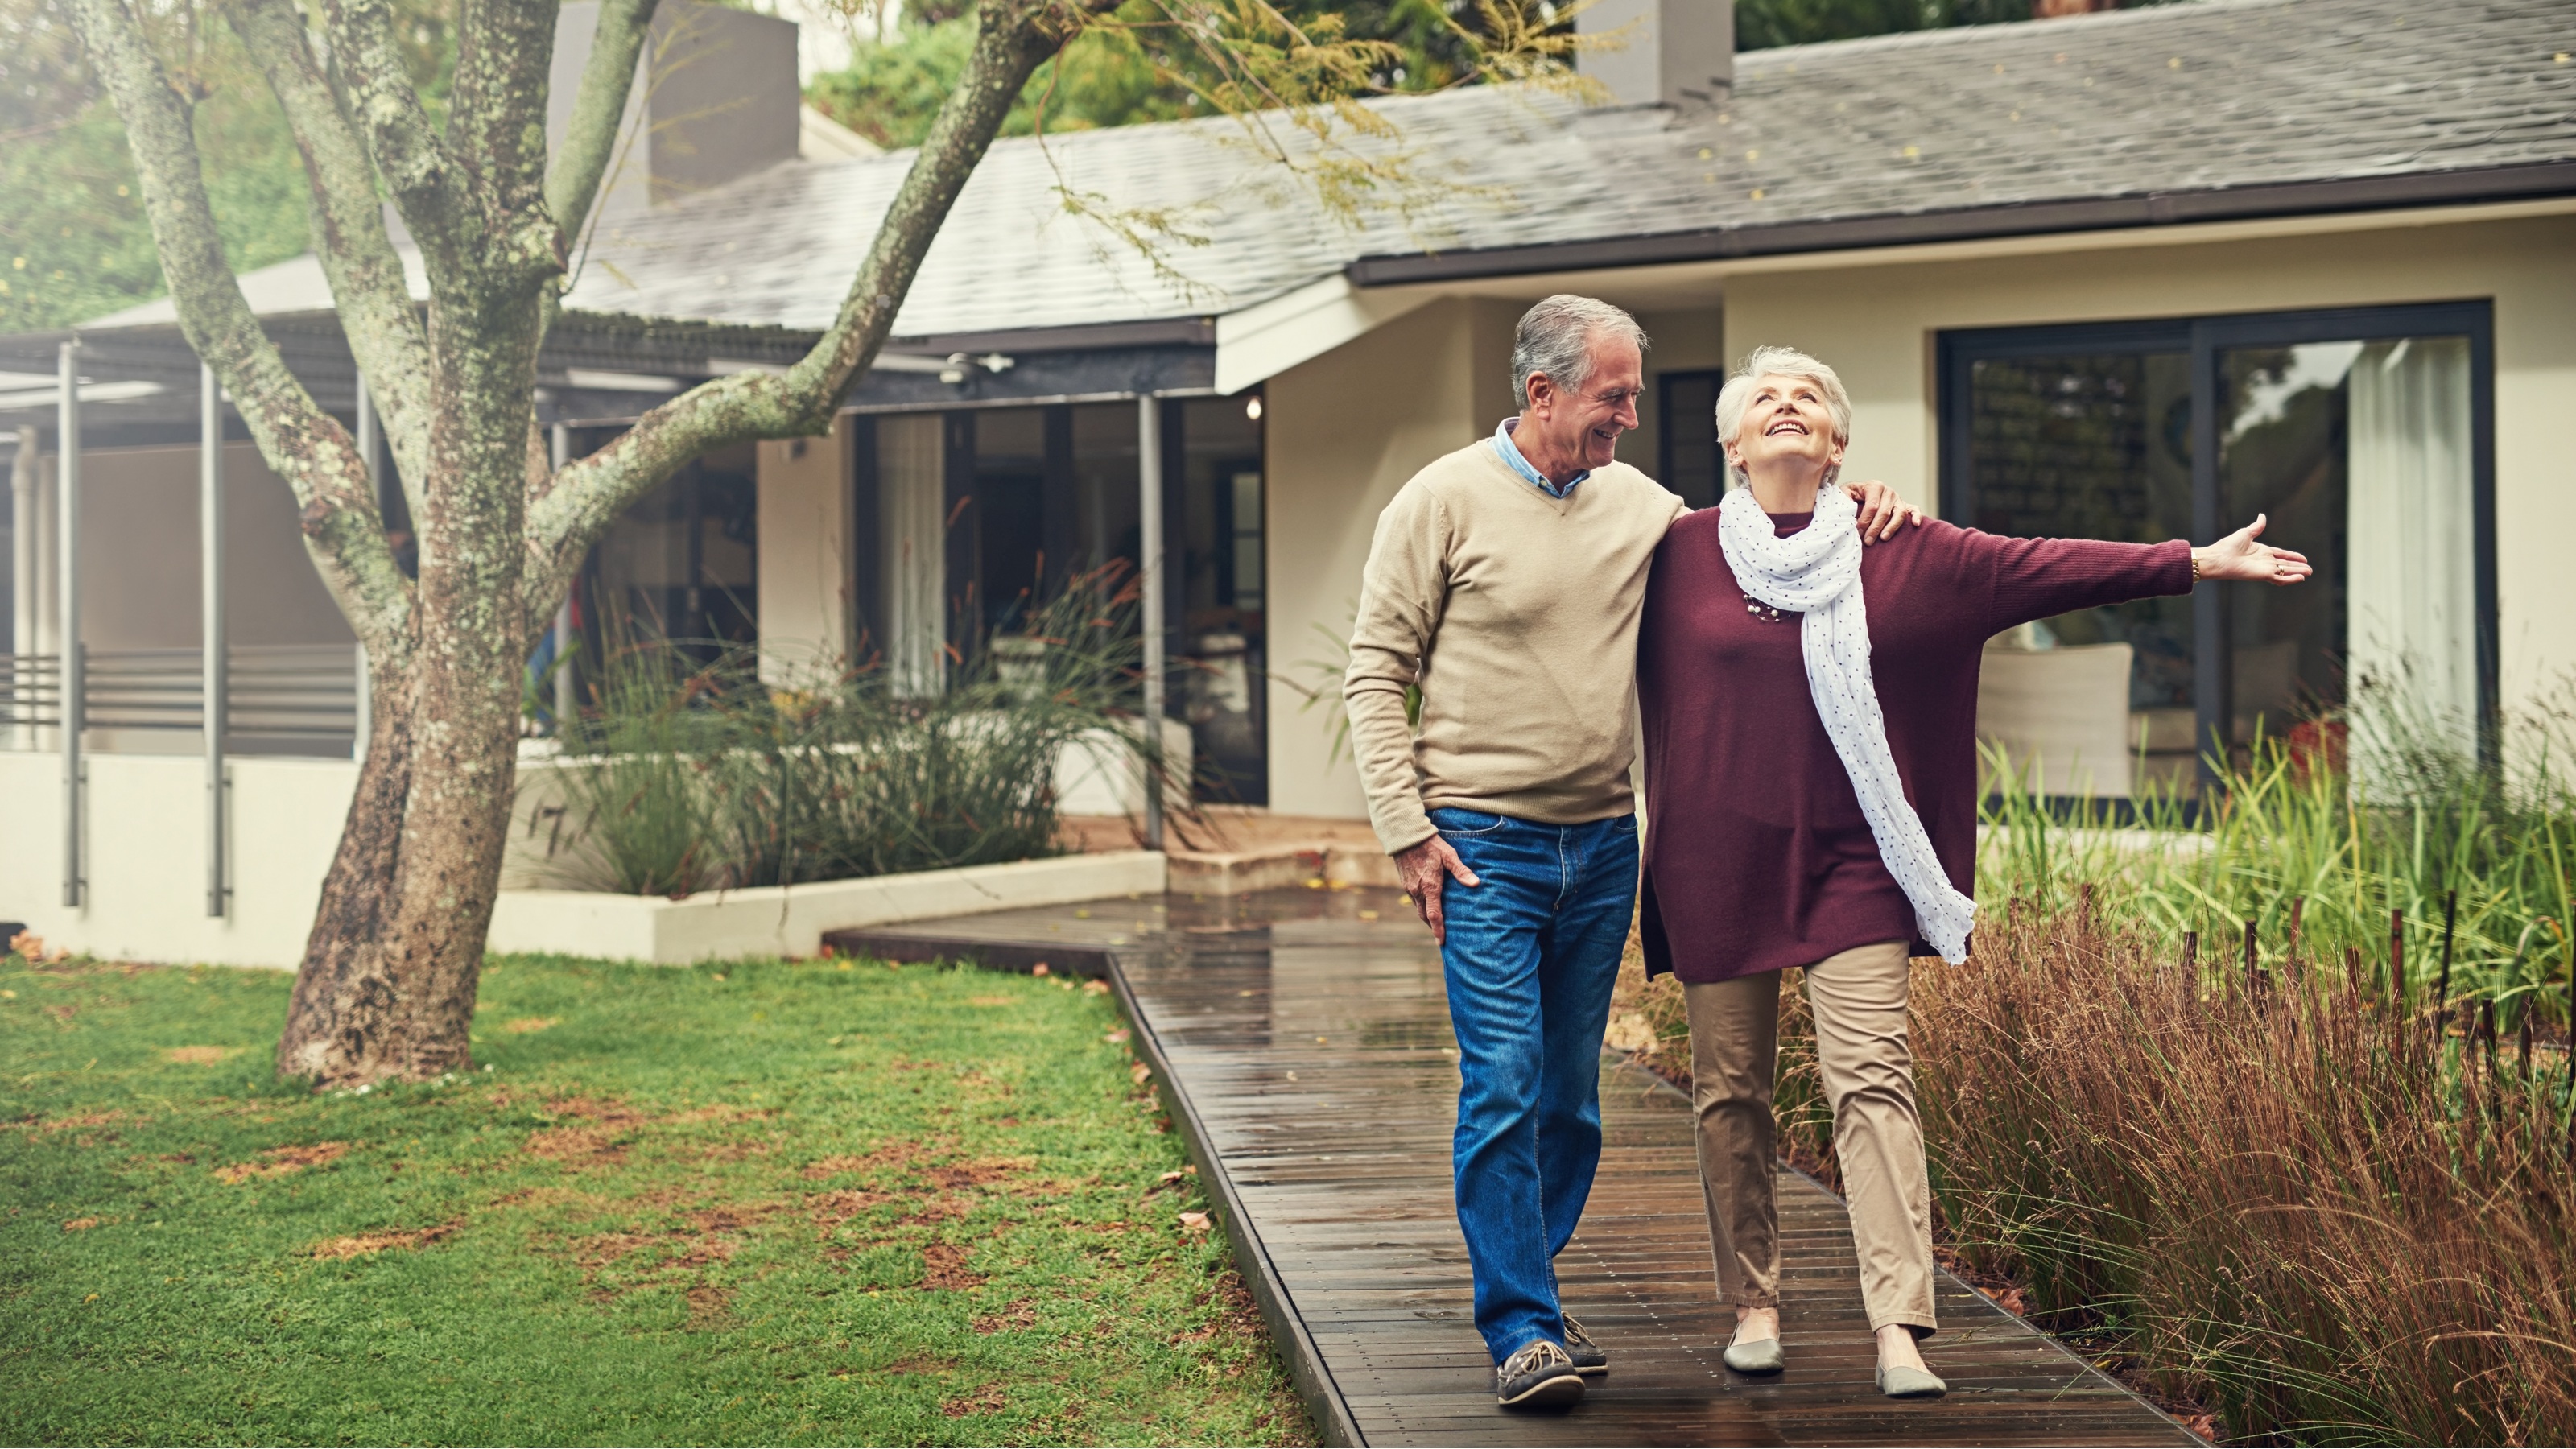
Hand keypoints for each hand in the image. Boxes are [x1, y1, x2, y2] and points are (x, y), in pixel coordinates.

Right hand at [1393, 835, 1479, 944]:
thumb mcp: (1449, 855)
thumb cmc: (1430, 844)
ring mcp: (1409, 887)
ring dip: (1427, 916)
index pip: (1434, 914)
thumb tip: (1475, 883)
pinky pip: (1414, 900)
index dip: (1438, 929)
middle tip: (1440, 935)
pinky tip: (1428, 902)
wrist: (1405, 835)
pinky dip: (1421, 906)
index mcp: (1430, 887)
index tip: (1441, 942)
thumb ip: (1461, 871)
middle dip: (1433, 926)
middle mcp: (1417, 890)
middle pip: (1425, 915)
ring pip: (1419, 908)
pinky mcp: (1405, 883)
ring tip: (1436, 921)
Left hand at [1843, 479, 1923, 544]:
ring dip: (1892, 527)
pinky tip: (1915, 525)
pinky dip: (1916, 516)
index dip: (1865, 521)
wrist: (1860, 492)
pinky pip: (1914, 509)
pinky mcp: (1904, 504)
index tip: (1858, 532)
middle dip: (1875, 528)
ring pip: (1899, 513)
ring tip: (1883, 538)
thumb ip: (1844, 499)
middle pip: (1884, 512)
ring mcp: (1898, 498)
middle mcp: (1888, 491)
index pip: (1872, 506)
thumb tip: (1846, 510)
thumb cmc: (1852, 495)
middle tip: (1867, 541)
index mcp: (1874, 486)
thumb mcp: (1845, 493)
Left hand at [2194, 513, 2312, 585]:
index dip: (2292, 556)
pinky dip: (2290, 579)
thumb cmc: (2228, 546)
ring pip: (2285, 572)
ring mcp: (2265, 569)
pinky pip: (2280, 578)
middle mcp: (2265, 561)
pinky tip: (2300, 578)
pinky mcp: (2263, 575)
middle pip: (2285, 564)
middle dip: (2298, 567)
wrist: (2219, 557)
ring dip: (2297, 572)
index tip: (2304, 558)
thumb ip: (2257, 526)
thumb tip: (2262, 515)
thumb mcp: (2246, 533)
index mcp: (2262, 552)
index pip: (2281, 554)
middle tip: (2310, 569)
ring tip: (2309, 573)